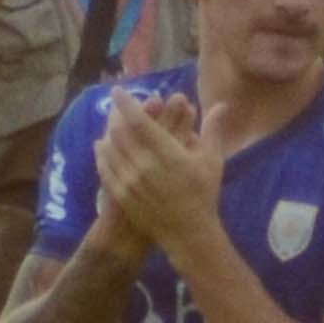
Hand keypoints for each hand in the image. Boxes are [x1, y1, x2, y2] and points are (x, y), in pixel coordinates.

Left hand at [94, 91, 218, 253]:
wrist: (188, 232)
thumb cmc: (204, 195)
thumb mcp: (213, 161)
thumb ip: (213, 130)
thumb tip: (221, 105)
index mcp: (166, 154)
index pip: (139, 121)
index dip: (126, 103)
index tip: (118, 90)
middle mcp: (143, 164)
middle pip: (120, 131)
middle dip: (116, 115)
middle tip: (116, 106)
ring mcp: (128, 179)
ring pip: (109, 147)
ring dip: (108, 132)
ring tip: (110, 124)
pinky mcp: (119, 192)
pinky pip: (104, 166)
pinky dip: (102, 152)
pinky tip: (103, 146)